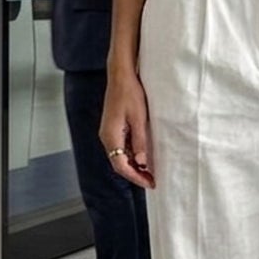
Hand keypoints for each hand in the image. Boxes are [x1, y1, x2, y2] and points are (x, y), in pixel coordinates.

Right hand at [100, 71, 154, 188]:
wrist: (121, 76)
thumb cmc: (129, 93)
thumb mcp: (139, 119)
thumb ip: (140, 142)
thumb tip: (142, 162)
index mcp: (110, 136)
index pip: (121, 166)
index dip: (136, 177)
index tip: (150, 183)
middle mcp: (106, 137)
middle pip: (119, 163)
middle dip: (135, 174)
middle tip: (152, 181)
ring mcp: (108, 133)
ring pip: (119, 156)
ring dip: (133, 166)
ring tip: (150, 172)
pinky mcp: (113, 128)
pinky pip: (120, 147)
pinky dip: (131, 156)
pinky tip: (142, 157)